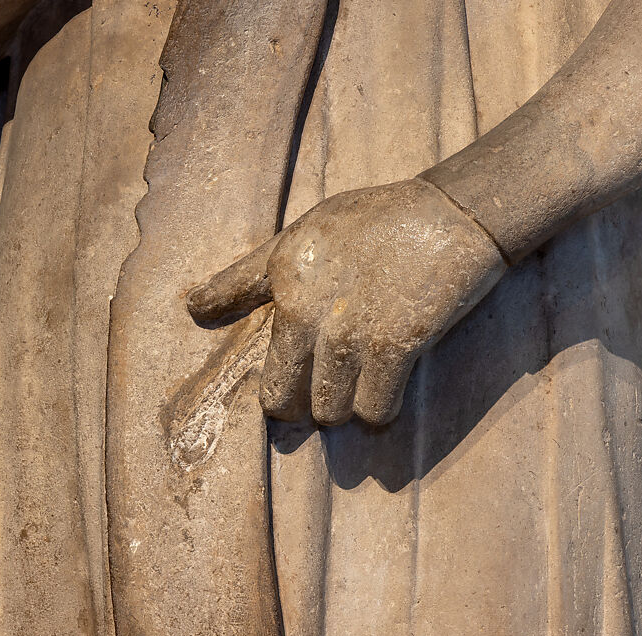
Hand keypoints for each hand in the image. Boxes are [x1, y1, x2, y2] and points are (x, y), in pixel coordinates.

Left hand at [186, 178, 507, 425]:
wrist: (450, 214)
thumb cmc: (373, 222)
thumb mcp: (300, 234)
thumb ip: (246, 277)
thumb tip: (191, 307)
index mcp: (281, 283)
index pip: (255, 362)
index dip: (268, 389)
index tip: (276, 399)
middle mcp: (306, 313)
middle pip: (284, 402)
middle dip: (302, 408)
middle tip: (322, 397)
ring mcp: (349, 334)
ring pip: (330, 413)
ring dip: (344, 411)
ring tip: (358, 387)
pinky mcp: (394, 347)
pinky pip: (375, 410)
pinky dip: (380, 410)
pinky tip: (387, 389)